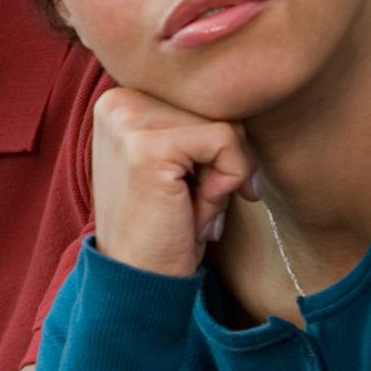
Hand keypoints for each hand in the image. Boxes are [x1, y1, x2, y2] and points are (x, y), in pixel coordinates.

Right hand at [89, 88, 257, 276]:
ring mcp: (127, 121)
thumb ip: (198, 121)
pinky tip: (194, 210)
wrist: (138, 279)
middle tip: (191, 203)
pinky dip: (227, 181)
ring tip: (189, 207)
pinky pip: (226, 141)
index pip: (203, 97)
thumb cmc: (166, 223)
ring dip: (224, 174)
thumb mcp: (181, 162)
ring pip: (226, 123)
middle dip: (223, 160)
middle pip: (216, 105)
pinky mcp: (146, 146)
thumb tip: (253, 91)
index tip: (195, 186)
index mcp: (121, 100)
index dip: (216, 146)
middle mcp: (117, 101)